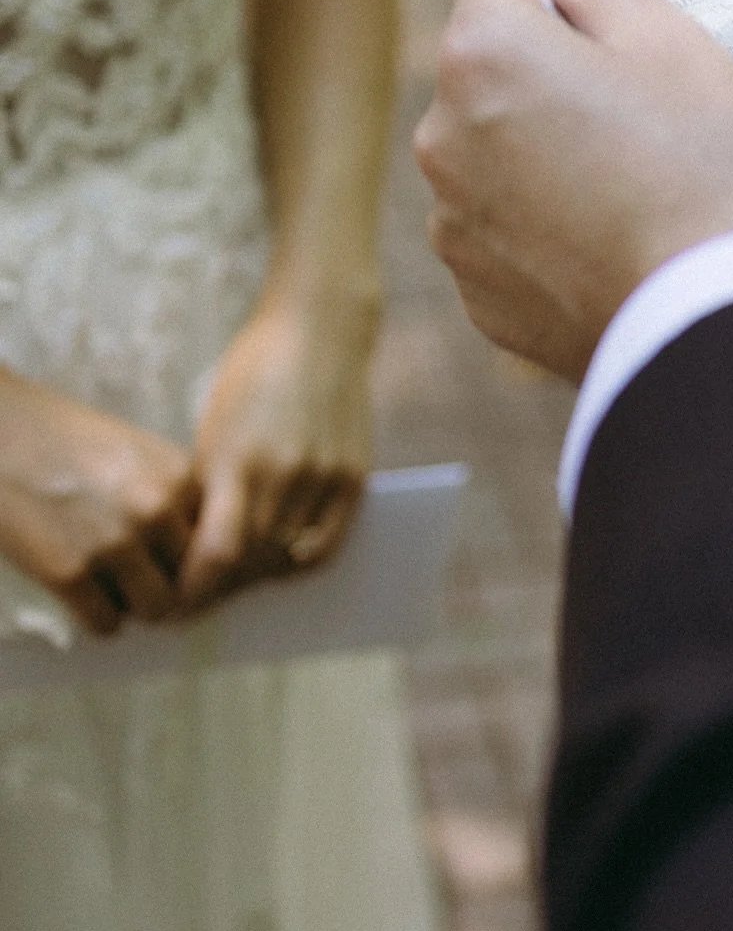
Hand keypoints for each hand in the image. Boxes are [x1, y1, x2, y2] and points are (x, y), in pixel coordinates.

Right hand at [0, 375, 197, 634]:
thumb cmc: (66, 441)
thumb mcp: (139, 452)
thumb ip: (174, 495)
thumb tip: (200, 556)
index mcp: (179, 477)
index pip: (218, 543)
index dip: (197, 557)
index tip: (176, 562)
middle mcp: (156, 510)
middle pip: (193, 580)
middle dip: (169, 584)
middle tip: (141, 578)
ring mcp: (114, 543)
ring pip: (155, 610)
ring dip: (137, 604)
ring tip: (113, 585)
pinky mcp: (68, 572)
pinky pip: (106, 624)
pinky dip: (97, 618)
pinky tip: (82, 593)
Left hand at [182, 292, 374, 604]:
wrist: (318, 331)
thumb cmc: (253, 376)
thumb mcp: (214, 429)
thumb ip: (210, 490)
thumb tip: (198, 553)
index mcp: (237, 459)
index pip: (217, 554)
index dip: (196, 588)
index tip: (179, 599)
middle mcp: (285, 474)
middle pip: (252, 563)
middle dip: (224, 585)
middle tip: (206, 590)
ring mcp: (325, 477)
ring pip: (289, 559)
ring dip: (262, 574)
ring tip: (244, 570)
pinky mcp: (355, 477)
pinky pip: (327, 545)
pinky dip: (301, 560)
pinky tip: (283, 555)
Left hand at [414, 0, 732, 383]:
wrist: (722, 329)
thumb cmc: (713, 171)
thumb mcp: (675, 46)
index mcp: (481, 56)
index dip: (571, 5)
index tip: (632, 49)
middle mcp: (442, 138)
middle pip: (491, 71)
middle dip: (549, 80)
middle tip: (647, 124)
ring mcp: (455, 226)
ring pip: (498, 154)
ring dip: (545, 156)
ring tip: (637, 194)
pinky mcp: (480, 298)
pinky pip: (509, 234)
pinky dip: (550, 233)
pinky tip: (618, 250)